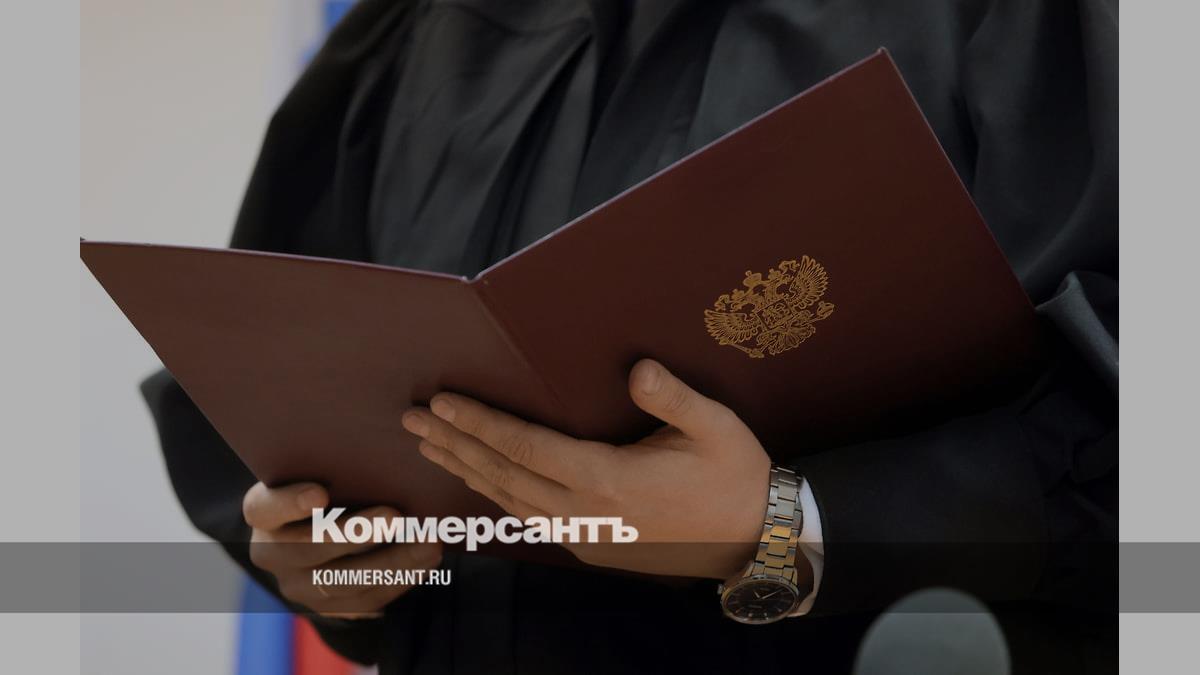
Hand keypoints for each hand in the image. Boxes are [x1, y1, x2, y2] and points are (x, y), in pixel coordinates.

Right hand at [243, 481, 442, 617]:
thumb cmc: (326, 487)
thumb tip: (378, 448)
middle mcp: (272, 553)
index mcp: (262, 513)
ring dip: (391, 562)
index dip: (289, 503)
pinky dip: (399, 581)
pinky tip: (426, 562)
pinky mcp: (326, 608)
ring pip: (342, 581)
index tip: (320, 493)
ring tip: (428, 543)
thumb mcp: (317, 473)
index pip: (265, 508)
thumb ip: (333, 467)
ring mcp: (297, 586)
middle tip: (395, 516)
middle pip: (309, 549)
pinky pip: (364, 601)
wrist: (319, 534)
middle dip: (355, 534)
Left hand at [401, 359, 784, 580]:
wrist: (754, 539)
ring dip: (466, 471)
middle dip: (454, 444)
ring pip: (509, 501)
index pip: (525, 447)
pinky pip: (530, 520)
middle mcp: (586, 513)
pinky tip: (479, 482)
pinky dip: (496, 498)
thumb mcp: (716, 428)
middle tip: (411, 421)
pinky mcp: (592, 548)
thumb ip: (673, 399)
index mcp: (608, 480)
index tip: (442, 402)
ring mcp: (586, 536)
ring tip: (430, 448)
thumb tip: (637, 369)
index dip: (480, 423)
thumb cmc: (736, 476)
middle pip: (503, 474)